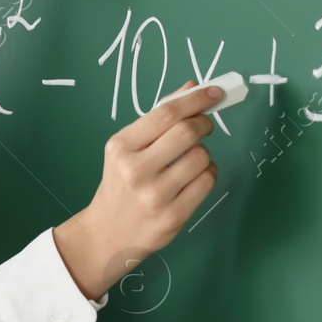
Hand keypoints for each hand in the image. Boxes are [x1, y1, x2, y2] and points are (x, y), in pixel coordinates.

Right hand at [52, 80, 222, 300]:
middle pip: (186, 132)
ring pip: (201, 157)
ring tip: (191, 158)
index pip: (165, 113)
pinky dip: (208, 172)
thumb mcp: (128, 148)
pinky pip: (207, 182)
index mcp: (121, 147)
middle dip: (203, 123)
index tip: (213, 92)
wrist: (108, 233)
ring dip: (204, 152)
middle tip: (205, 124)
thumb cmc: (121, 184)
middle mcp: (135, 171)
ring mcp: (154, 196)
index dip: (195, 99)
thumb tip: (193, 87)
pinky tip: (195, 176)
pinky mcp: (173, 217)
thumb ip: (159, 119)